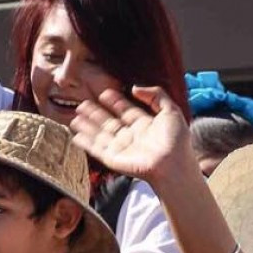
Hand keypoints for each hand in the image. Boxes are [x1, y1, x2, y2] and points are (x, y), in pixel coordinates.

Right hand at [70, 87, 195, 187]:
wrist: (172, 164)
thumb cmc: (176, 141)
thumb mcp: (171, 111)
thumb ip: (156, 95)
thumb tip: (135, 88)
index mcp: (145, 125)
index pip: (126, 111)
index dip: (116, 102)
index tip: (105, 93)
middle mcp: (131, 136)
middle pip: (109, 122)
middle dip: (96, 113)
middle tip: (84, 104)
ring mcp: (121, 148)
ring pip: (100, 134)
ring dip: (87, 125)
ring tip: (76, 115)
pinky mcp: (112, 159)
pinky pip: (96, 149)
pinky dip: (85, 142)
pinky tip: (76, 134)